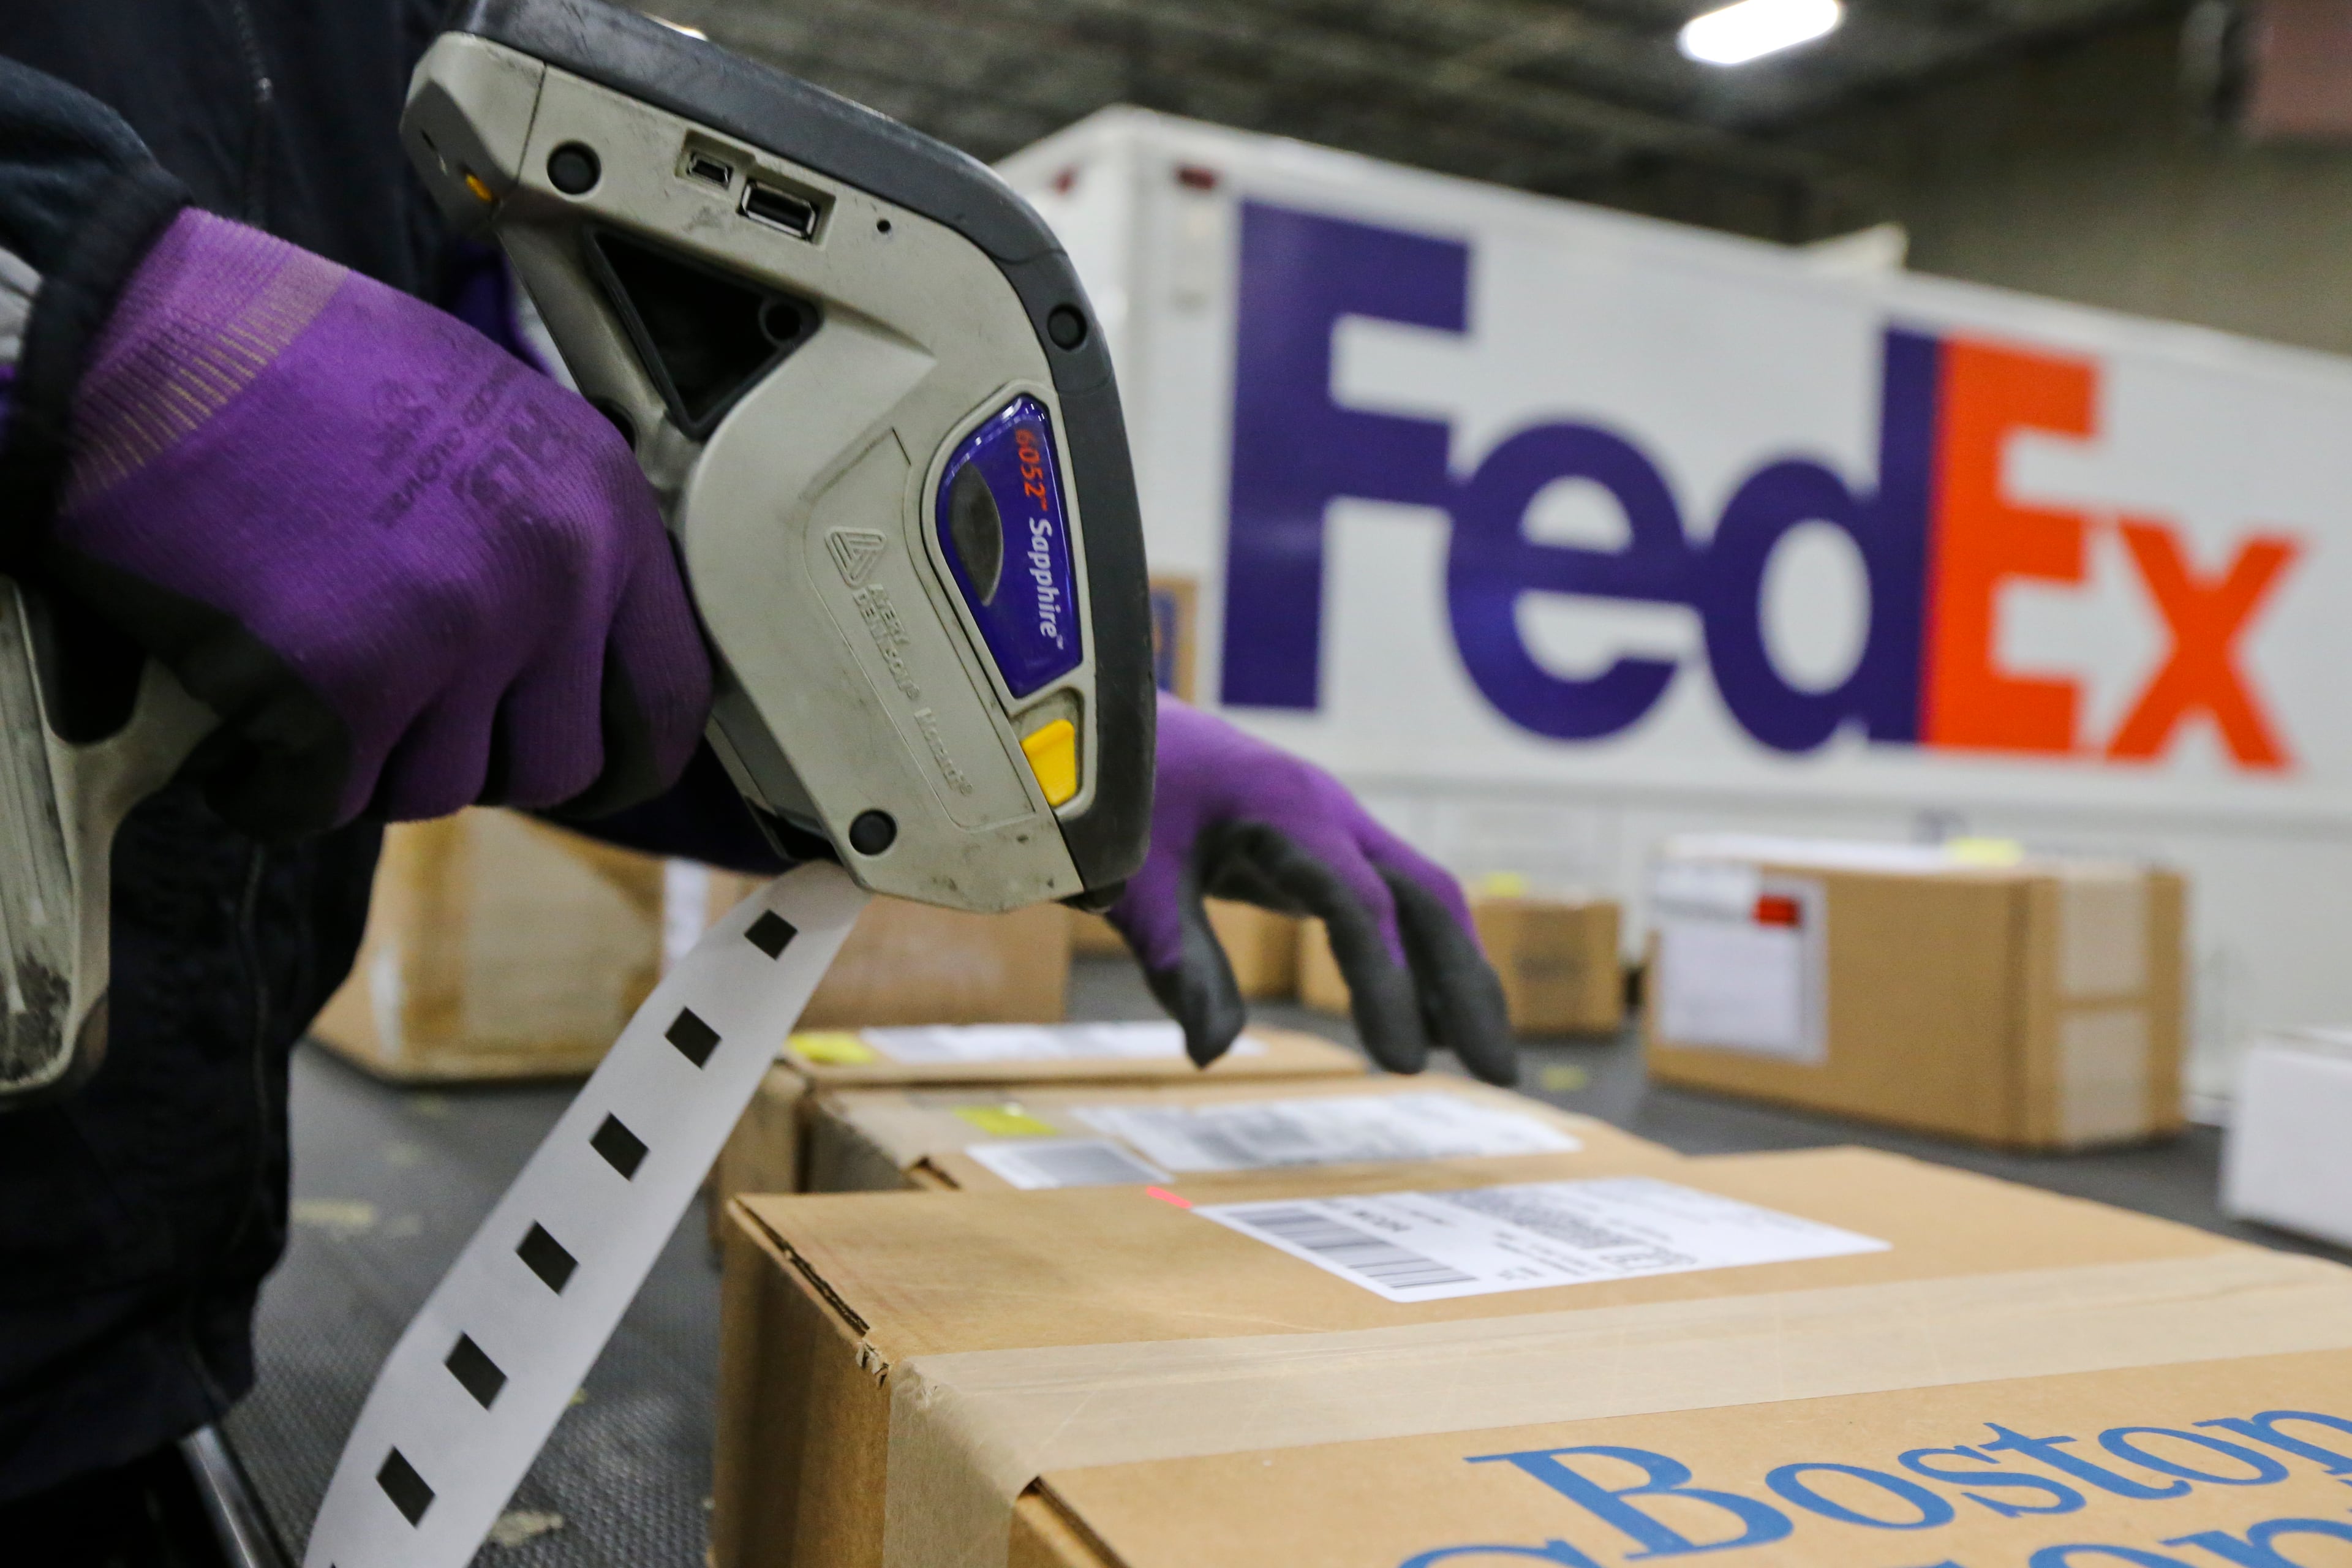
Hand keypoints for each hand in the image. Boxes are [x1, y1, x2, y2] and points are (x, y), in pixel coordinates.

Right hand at [38, 208, 708, 834]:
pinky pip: (327, 803)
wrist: (148, 344)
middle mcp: (554, 574)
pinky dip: (277, 788)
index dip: (628, 759)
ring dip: (369, 766)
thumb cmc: (298, 368)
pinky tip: (245, 726)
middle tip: (404, 718)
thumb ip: (551, 536)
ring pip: (438, 790)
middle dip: (477, 763)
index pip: (671, 694)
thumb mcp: (488, 420)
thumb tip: (577, 655)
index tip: (593, 776)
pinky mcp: (349, 686)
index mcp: (600, 506)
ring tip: (305, 682)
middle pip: (554, 765)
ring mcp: (458, 633)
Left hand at [1107, 693, 1513, 1082]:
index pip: (1361, 905)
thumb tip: (1212, 1052)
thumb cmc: (1114, 793)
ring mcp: (1334, 824)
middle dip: (1466, 984)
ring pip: (1421, 896)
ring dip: (1455, 973)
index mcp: (1288, 810)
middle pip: (1424, 897)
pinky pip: (1391, 898)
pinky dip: (1416, 955)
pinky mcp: (1323, 842)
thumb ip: (1175, 958)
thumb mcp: (1133, 877)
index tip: (1405, 1064)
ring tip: (1479, 1058)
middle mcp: (1330, 811)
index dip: (1387, 984)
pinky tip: (1424, 1016)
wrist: (1104, 714)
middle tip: (1500, 1075)